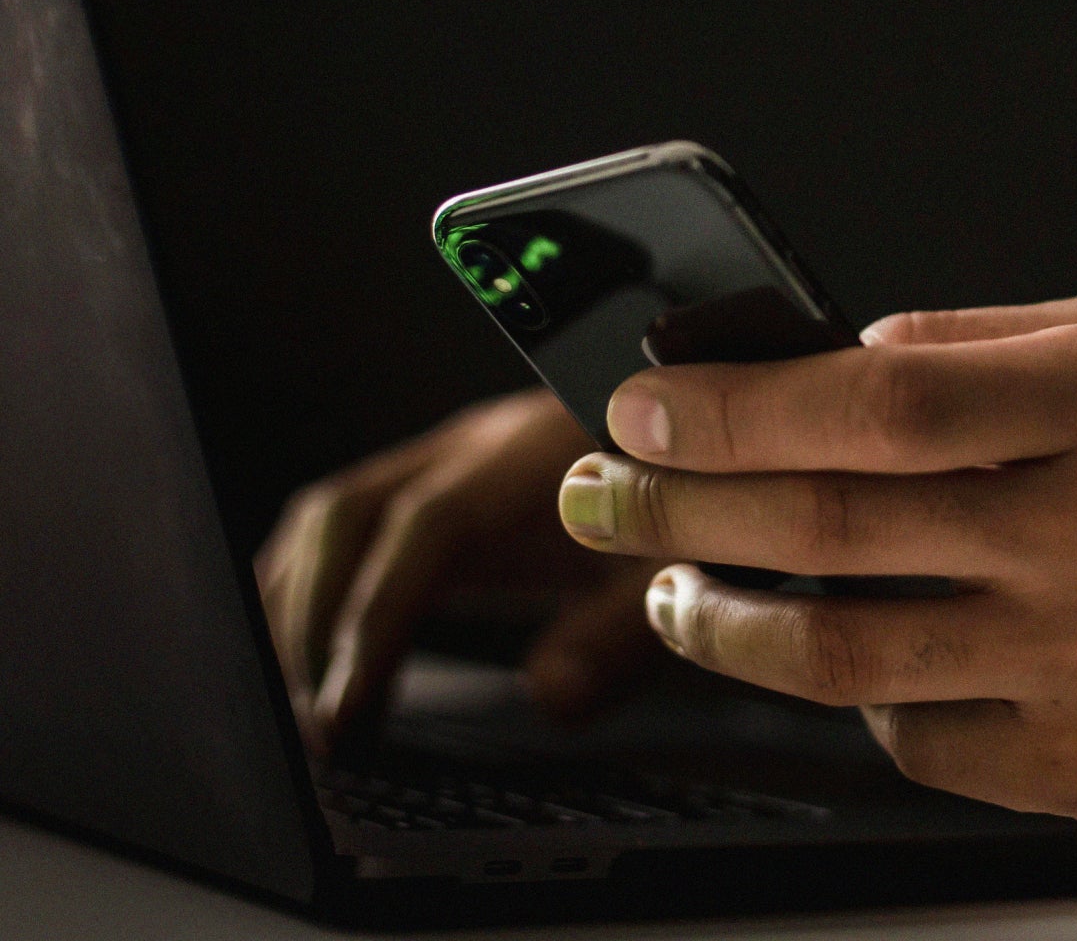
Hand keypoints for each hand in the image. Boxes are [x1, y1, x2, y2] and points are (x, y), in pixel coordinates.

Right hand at [256, 389, 664, 750]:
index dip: (377, 616)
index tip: (348, 705)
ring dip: (300, 604)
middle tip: (315, 724)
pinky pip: (350, 519)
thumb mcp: (678, 569)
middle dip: (313, 622)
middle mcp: (475, 447)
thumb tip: (549, 697)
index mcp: (531, 461)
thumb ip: (620, 635)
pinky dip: (315, 582)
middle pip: (351, 516)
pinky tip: (306, 643)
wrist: (701, 429)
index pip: (426, 530)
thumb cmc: (690, 496)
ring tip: (300, 700)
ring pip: (336, 513)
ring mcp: (450, 457)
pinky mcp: (440, 479)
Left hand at [556, 298, 1076, 844]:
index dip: (737, 403)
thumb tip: (827, 354)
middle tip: (597, 488)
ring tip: (666, 583)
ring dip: (717, 618)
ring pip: (841, 652)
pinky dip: (845, 692)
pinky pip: (907, 737)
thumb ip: (979, 342)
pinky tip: (827, 655)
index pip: (880, 398)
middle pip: (832, 526)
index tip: (642, 402)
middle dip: (678, 503)